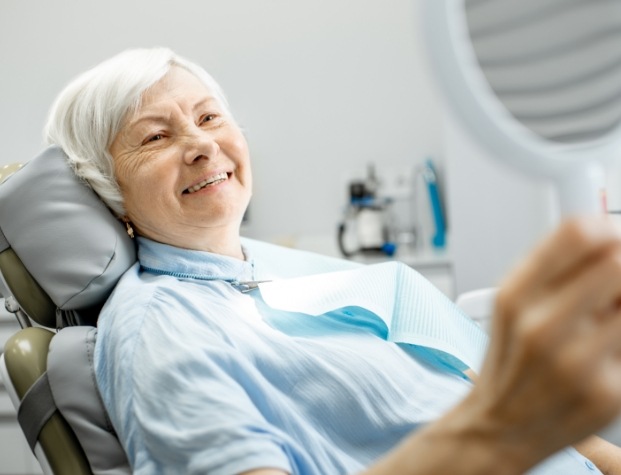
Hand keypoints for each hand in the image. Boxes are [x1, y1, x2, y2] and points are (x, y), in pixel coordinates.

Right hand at [468, 215, 620, 468]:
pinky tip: (610, 346)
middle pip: (618, 261)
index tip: (611, 238)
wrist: (502, 426)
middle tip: (614, 282)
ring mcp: (579, 361)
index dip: (606, 229)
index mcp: (515, 296)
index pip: (578, 232)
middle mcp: (543, 326)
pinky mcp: (610, 392)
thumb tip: (605, 232)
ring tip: (611, 313)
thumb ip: (552, 264)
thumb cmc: (510, 360)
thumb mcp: (510, 302)